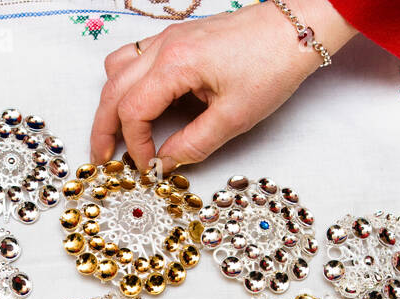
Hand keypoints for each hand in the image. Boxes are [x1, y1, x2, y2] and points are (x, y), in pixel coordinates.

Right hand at [90, 0, 355, 167]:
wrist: (296, 29)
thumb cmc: (271, 67)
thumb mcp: (234, 117)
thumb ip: (193, 144)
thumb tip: (164, 163)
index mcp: (175, 64)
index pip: (133, 111)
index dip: (135, 146)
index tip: (148, 168)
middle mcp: (163, 46)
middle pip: (113, 90)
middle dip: (104, 128)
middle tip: (103, 159)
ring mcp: (168, 37)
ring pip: (117, 69)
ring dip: (112, 102)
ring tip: (117, 132)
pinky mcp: (178, 37)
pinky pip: (135, 58)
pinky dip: (128, 83)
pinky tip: (142, 104)